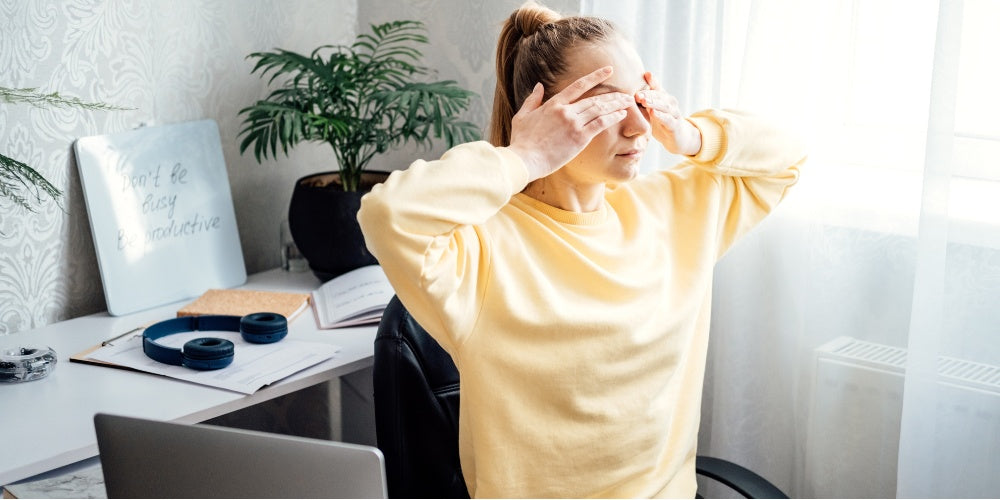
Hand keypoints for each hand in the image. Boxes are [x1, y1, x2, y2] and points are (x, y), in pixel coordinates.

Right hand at [507, 66, 633, 181]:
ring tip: (629, 102)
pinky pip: (600, 124)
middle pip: (594, 99)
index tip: (608, 70)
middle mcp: (566, 111)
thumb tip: (538, 86)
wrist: (525, 159)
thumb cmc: (522, 141)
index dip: (595, 77)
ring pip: (600, 109)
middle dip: (612, 96)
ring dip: (616, 105)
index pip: (578, 86)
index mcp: (554, 104)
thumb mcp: (522, 116)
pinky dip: (613, 118)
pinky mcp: (579, 138)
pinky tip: (622, 114)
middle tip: (626, 93)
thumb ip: (532, 100)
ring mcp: (573, 123)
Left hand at [635, 72, 701, 155]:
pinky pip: (668, 120)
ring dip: (654, 103)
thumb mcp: (653, 108)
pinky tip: (653, 113)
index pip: (657, 87)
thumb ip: (645, 97)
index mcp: (664, 97)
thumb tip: (634, 83)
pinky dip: (661, 116)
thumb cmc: (662, 120)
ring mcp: (674, 114)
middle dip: (648, 94)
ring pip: (665, 106)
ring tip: (644, 101)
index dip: (650, 82)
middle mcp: (670, 103)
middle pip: (660, 96)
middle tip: (637, 94)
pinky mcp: (675, 126)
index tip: (641, 78)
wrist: (678, 137)